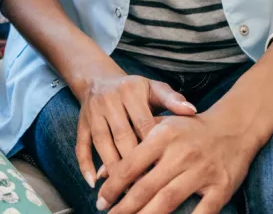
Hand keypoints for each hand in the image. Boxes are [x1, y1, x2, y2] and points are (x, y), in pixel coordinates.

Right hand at [76, 71, 196, 187]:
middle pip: (122, 136)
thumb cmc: (135, 90)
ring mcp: (93, 112)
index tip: (165, 172)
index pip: (143, 124)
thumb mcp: (154, 89)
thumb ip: (172, 100)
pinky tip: (94, 183)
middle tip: (145, 190)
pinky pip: (81, 145)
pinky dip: (85, 165)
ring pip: (102, 143)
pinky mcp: (81, 122)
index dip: (154, 149)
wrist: (99, 78)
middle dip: (134, 165)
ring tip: (124, 194)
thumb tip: (192, 111)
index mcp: (130, 91)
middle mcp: (109, 100)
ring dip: (112, 169)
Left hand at [96, 111, 256, 213]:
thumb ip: (132, 146)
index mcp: (163, 135)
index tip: (101, 199)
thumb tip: (100, 173)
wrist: (232, 128)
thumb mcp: (160, 127)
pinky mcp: (220, 188)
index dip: (114, 185)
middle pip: (146, 187)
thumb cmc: (188, 129)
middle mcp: (180, 153)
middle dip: (124, 206)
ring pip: (168, 201)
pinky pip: (202, 212)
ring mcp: (201, 171)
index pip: (132, 164)